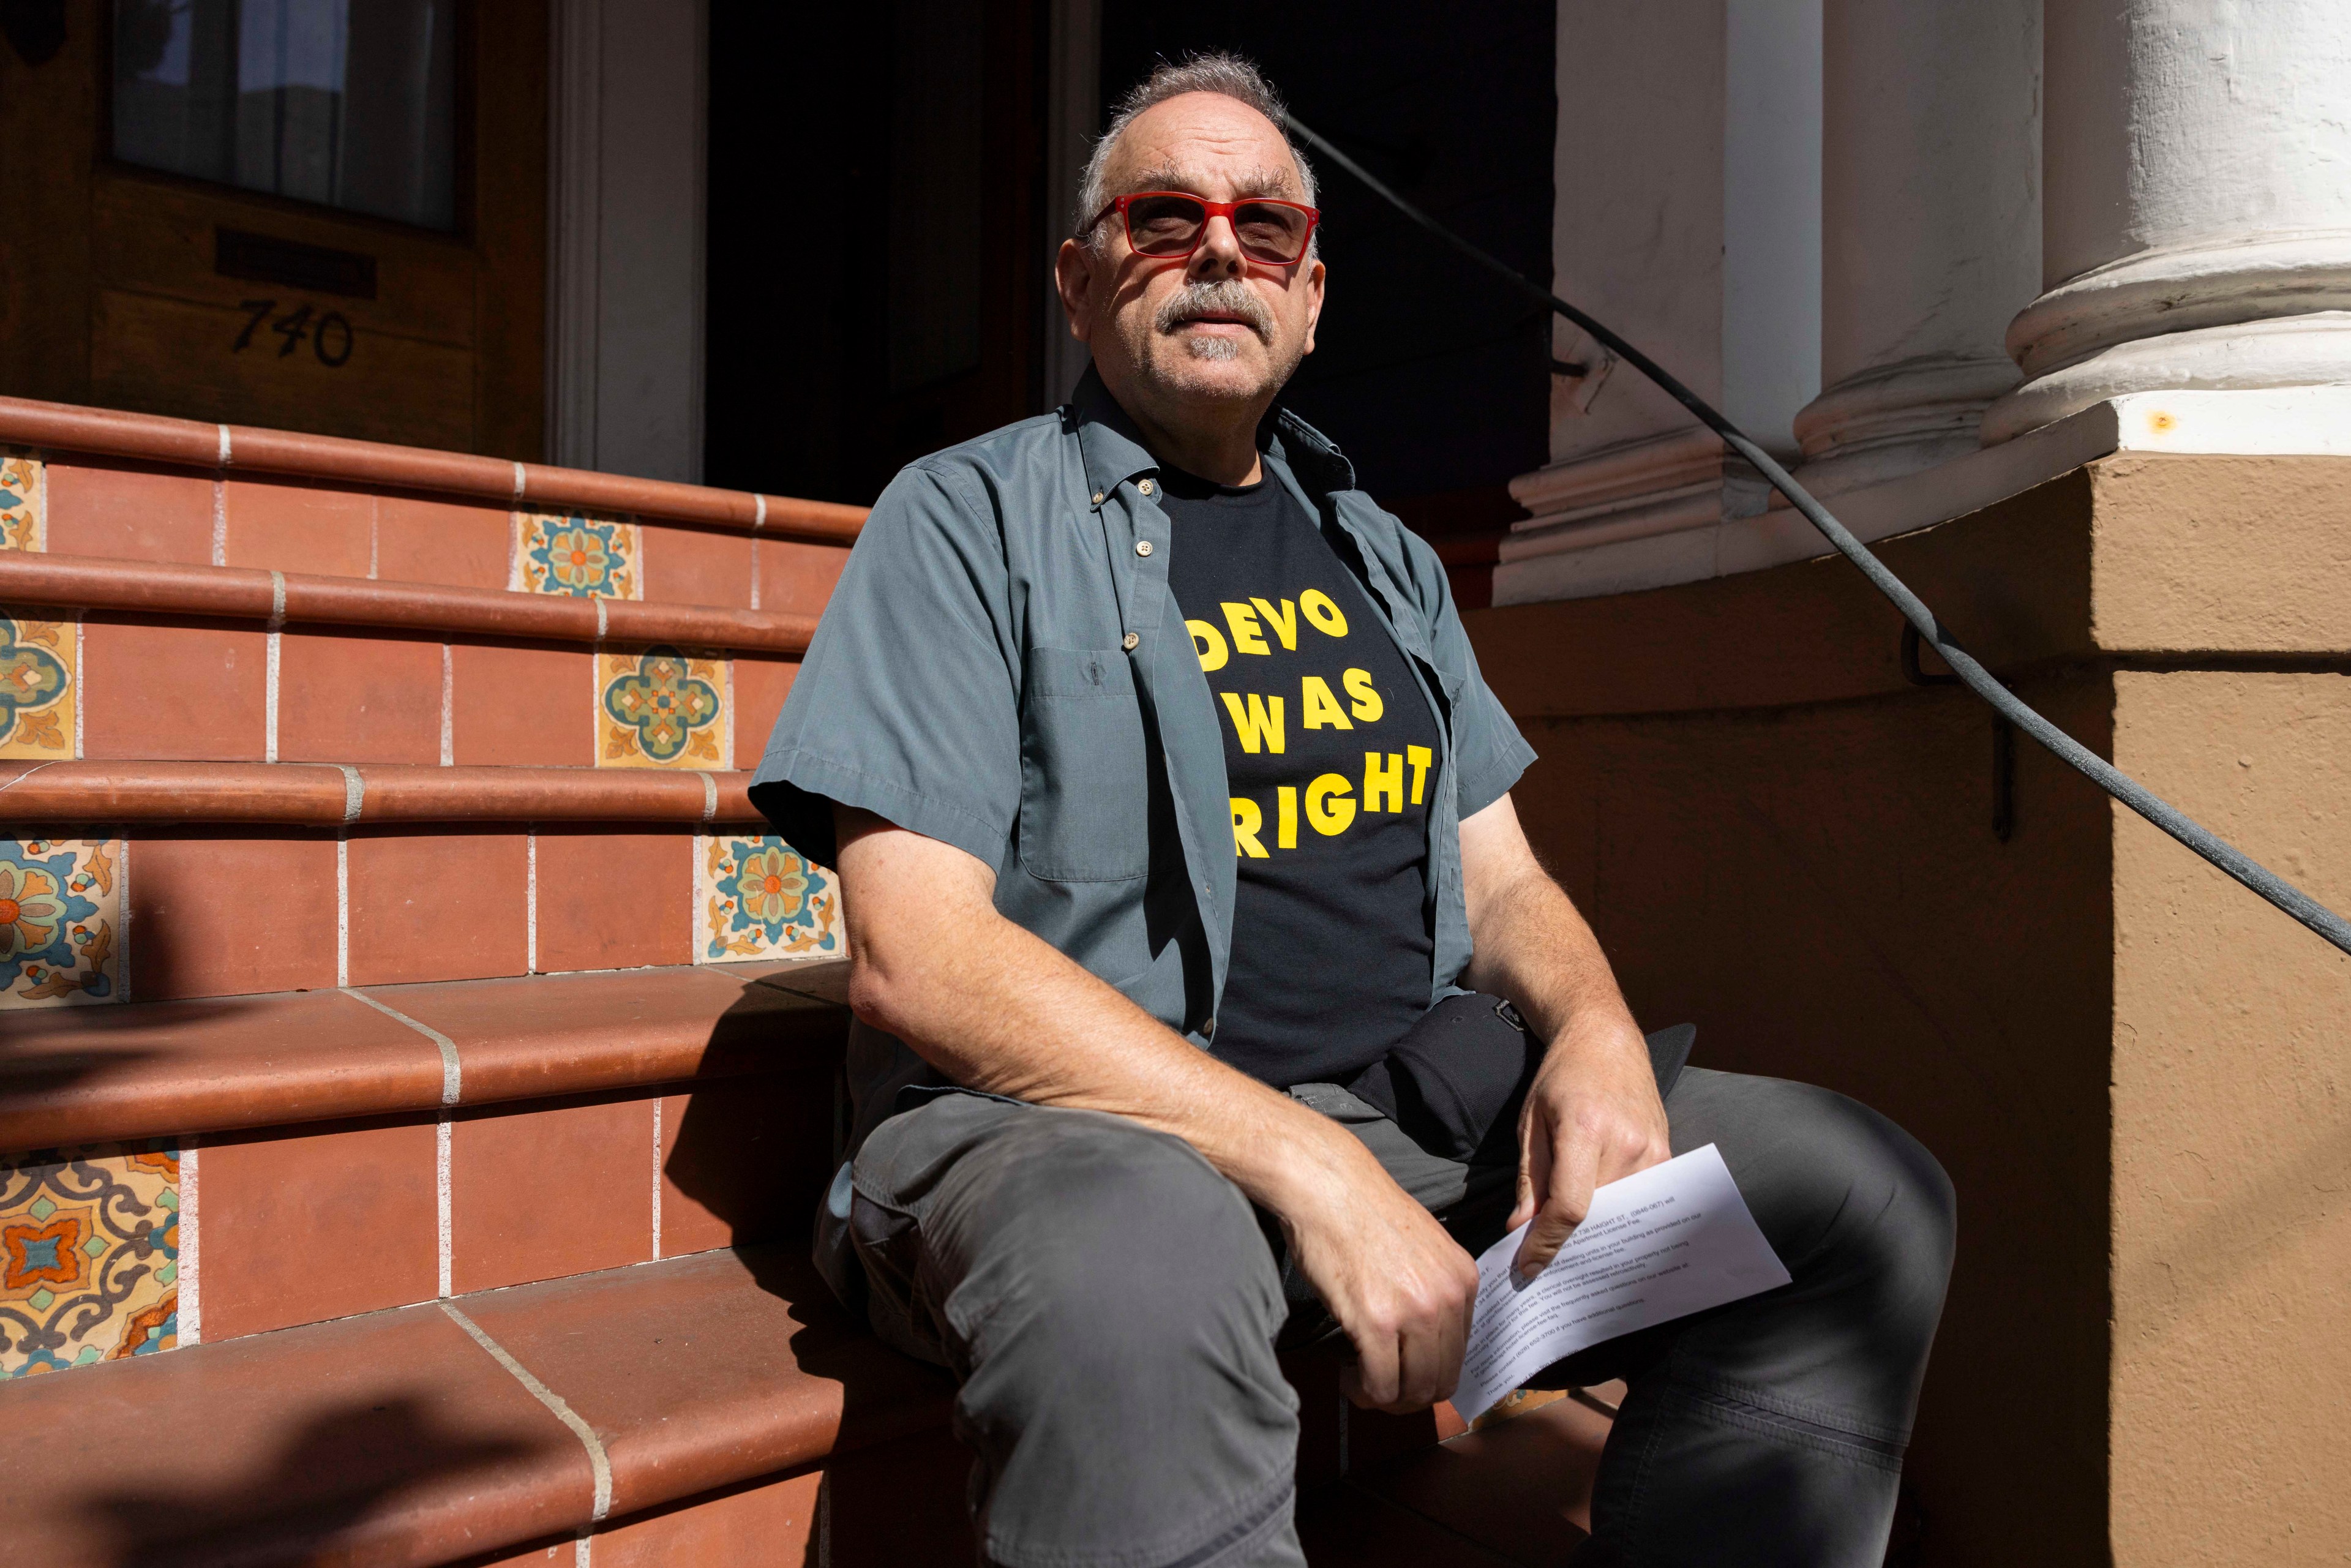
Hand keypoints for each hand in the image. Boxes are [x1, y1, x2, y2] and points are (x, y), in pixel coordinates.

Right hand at [1276, 1125, 1479, 1413]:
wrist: (1326, 1185)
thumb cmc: (1363, 1212)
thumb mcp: (1424, 1247)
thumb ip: (1434, 1290)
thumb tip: (1426, 1343)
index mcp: (1463, 1279)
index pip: (1460, 1355)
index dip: (1429, 1373)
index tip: (1402, 1371)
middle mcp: (1447, 1298)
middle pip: (1442, 1381)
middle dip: (1410, 1395)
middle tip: (1380, 1386)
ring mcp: (1414, 1312)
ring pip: (1414, 1390)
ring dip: (1387, 1398)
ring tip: (1362, 1380)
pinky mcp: (1376, 1322)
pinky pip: (1380, 1384)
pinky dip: (1363, 1392)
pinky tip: (1348, 1374)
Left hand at [1509, 1013, 1670, 1277]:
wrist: (1607, 1040)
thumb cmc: (1562, 1077)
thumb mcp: (1531, 1122)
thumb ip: (1528, 1179)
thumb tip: (1520, 1230)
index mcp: (1585, 1129)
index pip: (1570, 1207)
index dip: (1547, 1244)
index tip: (1529, 1267)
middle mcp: (1625, 1143)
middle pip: (1598, 1217)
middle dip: (1569, 1245)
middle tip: (1544, 1265)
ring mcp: (1652, 1150)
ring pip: (1621, 1214)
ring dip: (1596, 1234)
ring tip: (1569, 1249)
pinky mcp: (1667, 1154)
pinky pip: (1641, 1200)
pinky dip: (1619, 1215)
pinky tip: (1599, 1224)